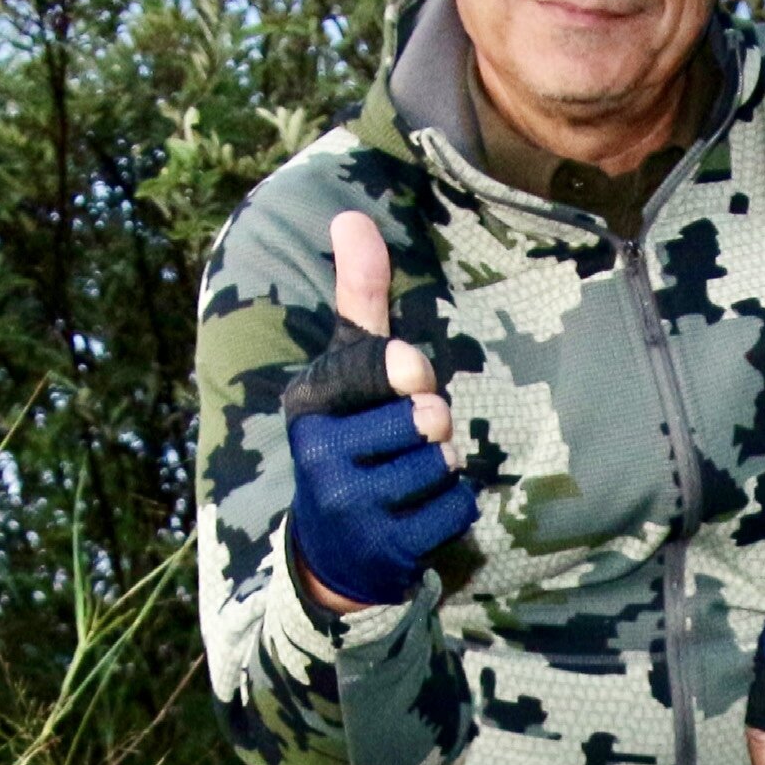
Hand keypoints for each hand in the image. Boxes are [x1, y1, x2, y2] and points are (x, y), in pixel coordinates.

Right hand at [283, 211, 469, 611]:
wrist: (336, 549)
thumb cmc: (352, 436)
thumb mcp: (348, 366)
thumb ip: (358, 295)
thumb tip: (350, 216)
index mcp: (308, 403)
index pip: (379, 364)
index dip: (409, 370)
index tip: (411, 375)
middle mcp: (317, 456)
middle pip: (424, 417)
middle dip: (432, 425)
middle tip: (407, 437)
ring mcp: (348, 508)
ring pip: (443, 463)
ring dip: (443, 466)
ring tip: (407, 474)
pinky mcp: (384, 549)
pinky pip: (456, 507)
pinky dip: (452, 507)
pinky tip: (417, 511)